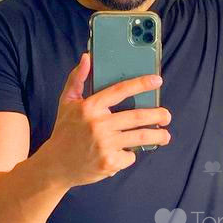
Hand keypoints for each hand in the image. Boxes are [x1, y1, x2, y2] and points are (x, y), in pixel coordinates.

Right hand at [45, 53, 171, 187]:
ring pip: (140, 137)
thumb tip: (87, 57)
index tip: (157, 80)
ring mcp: (104, 144)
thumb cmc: (65, 131)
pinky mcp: (109, 162)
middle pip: (137, 117)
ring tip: (165, 135)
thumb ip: (77, 79)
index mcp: (89, 107)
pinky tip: (126, 152)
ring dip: (158, 136)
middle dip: (158, 115)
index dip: (140, 84)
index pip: (119, 91)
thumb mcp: (66, 102)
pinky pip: (130, 156)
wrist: (56, 165)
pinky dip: (131, 154)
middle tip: (167, 115)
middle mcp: (98, 125)